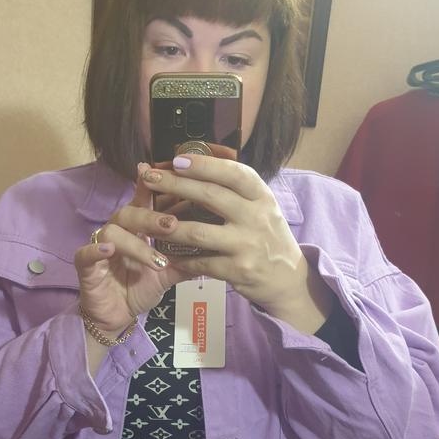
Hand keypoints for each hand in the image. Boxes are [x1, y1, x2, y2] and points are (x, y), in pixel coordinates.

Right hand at [73, 168, 190, 334]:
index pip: (145, 201)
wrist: (117, 316)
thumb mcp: (168, 274)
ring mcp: (100, 246)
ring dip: (136, 245)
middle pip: (130, 212)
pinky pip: (86, 253)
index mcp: (137, 227)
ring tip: (156, 260)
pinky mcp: (86, 265)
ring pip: (113, 232)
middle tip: (173, 226)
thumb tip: (218, 251)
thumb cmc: (139, 288)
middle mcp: (118, 230)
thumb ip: (187, 261)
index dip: (155, 187)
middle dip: (152, 218)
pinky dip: (97, 250)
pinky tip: (110, 251)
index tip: (171, 178)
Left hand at [139, 155, 334, 330]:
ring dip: (170, 225)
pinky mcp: (238, 270)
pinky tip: (167, 254)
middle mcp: (256, 217)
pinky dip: (181, 259)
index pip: (234, 173)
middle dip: (175, 184)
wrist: (289, 279)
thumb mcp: (263, 207)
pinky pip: (201, 262)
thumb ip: (236, 189)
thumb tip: (199, 161)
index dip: (205, 165)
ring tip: (149, 219)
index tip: (178, 159)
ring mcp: (247, 245)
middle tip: (149, 178)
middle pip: (211, 196)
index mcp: (262, 197)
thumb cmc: (267, 237)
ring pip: (199, 232)